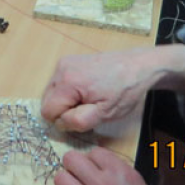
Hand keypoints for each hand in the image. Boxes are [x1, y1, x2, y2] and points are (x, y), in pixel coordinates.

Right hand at [42, 48, 171, 131]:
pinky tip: (86, 90)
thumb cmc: (125, 91)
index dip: (64, 120)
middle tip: (87, 109)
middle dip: (63, 110)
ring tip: (89, 99)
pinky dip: (68, 92)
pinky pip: (58, 83)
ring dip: (65, 101)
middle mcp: (60, 69)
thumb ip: (78, 121)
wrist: (138, 66)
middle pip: (46, 101)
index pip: (48, 112)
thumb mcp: (105, 114)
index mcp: (67, 82)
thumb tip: (60, 123)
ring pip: (51, 93)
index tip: (84, 116)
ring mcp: (63, 62)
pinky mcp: (68, 60)